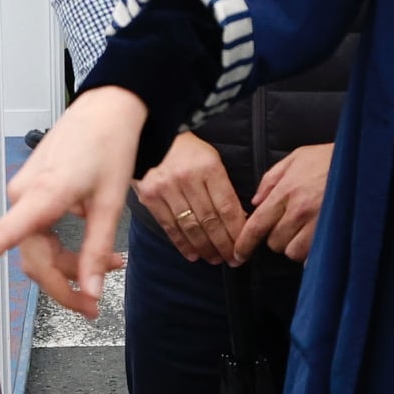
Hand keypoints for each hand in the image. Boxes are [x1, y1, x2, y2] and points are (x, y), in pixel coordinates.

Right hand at [0, 87, 145, 314]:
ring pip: (39, 248)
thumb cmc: (108, 145)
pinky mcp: (31, 192)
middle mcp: (23, 196)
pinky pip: (41, 232)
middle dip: (64, 286)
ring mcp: (25, 194)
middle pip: (33, 259)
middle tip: (93, 307)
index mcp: (42, 195)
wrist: (106, 110)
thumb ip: (96, 250)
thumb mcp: (110, 203)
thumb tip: (91, 292)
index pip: (2, 234)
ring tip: (110, 266)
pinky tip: (95, 250)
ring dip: (70, 266)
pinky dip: (66, 248)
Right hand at [135, 131, 248, 265]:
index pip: (227, 206)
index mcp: (208, 167)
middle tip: (233, 259)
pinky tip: (192, 254)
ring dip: (205, 247)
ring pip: (191, 226)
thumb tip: (239, 219)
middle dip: (224, 244)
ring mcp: (166, 188)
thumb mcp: (210, 159)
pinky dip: (182, 243)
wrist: (150, 134)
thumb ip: (223, 187)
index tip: (244, 246)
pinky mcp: (149, 196)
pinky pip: (169, 226)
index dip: (237, 231)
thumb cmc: (186, 149)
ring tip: (215, 259)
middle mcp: (187, 178)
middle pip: (211, 220)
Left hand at [237, 141, 331, 261]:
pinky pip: (314, 256)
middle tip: (289, 225)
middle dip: (277, 238)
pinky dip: (312, 253)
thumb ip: (271, 179)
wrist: (366, 160)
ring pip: (293, 252)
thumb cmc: (331, 158)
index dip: (245, 243)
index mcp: (287, 191)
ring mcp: (319, 224)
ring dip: (295, 246)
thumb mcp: (297, 157)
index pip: (258, 224)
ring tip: (305, 231)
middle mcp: (300, 210)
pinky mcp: (335, 234)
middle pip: (274, 242)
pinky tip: (317, 240)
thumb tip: (256, 202)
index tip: (238, 254)